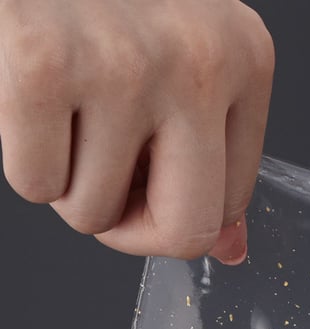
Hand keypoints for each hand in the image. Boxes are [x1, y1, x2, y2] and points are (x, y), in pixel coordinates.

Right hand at [0, 0, 273, 262]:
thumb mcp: (187, 56)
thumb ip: (214, 155)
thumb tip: (233, 250)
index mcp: (245, 60)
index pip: (231, 205)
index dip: (176, 214)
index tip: (145, 185)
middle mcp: (200, 63)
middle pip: (185, 232)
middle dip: (132, 227)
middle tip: (102, 183)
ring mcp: (124, 63)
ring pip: (95, 213)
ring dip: (69, 183)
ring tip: (64, 113)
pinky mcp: (42, 61)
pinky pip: (35, 185)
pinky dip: (24, 160)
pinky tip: (31, 99)